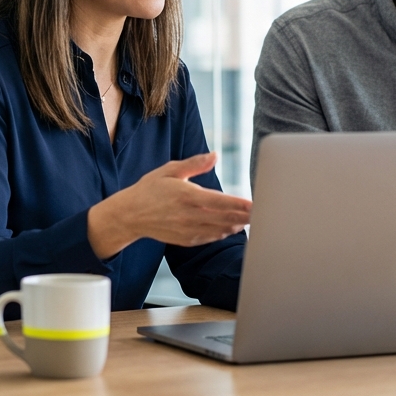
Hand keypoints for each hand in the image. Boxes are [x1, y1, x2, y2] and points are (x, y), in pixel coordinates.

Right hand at [87, 152, 252, 258]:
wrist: (130, 215)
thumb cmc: (150, 189)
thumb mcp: (170, 170)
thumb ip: (194, 164)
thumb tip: (215, 155)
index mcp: (188, 196)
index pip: (221, 202)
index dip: (241, 205)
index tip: (257, 204)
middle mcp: (190, 215)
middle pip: (226, 218)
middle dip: (247, 217)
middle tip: (265, 214)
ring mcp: (188, 230)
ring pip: (220, 230)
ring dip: (237, 226)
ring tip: (252, 220)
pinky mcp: (186, 240)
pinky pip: (210, 238)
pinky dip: (223, 233)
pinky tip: (232, 228)